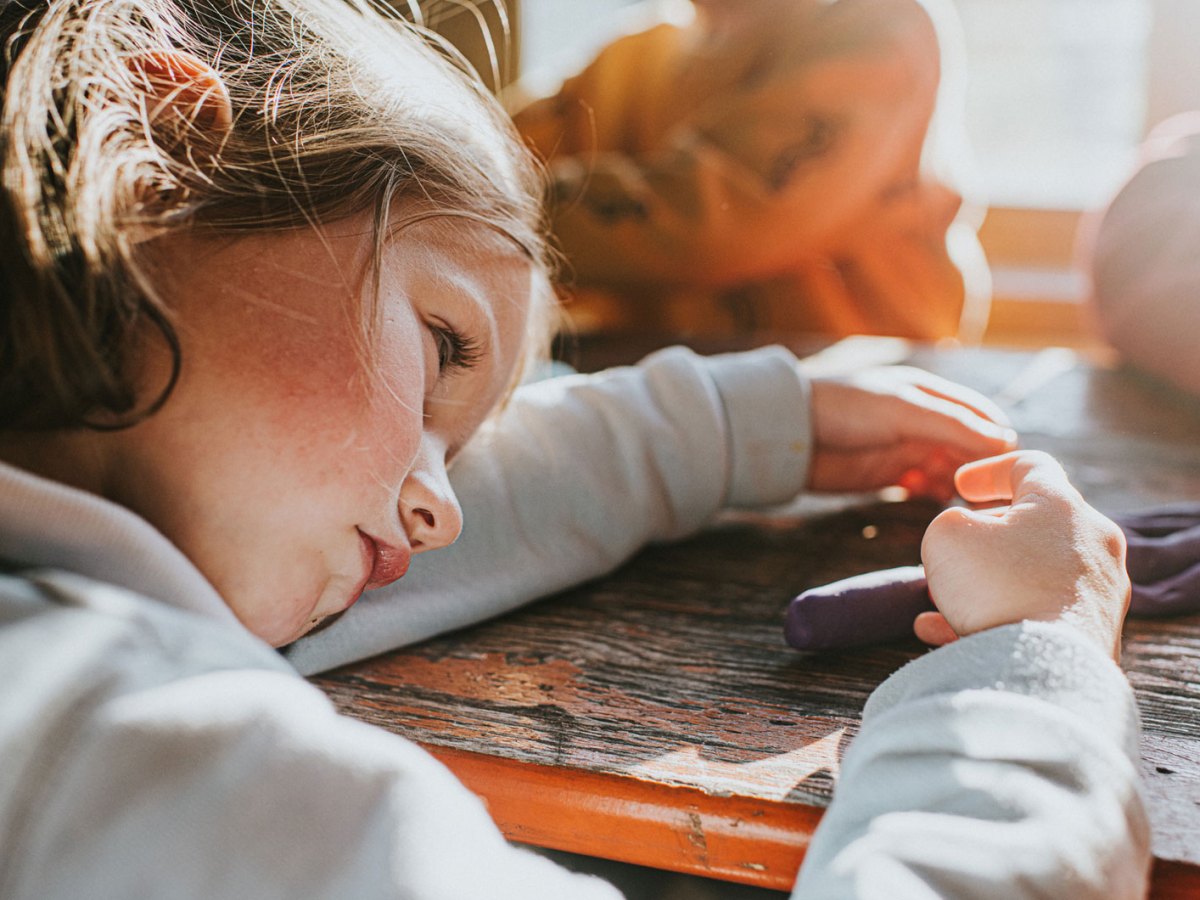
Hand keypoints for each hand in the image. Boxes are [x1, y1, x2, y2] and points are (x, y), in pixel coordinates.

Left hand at [807, 366, 1016, 498]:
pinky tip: (941, 504)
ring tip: (971, 504)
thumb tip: (1006, 441)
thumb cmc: (845, 408)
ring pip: (950, 469)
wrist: (793, 435)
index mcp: (928, 393)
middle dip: (981, 467)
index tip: (1011, 466)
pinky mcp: (889, 474)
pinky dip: (937, 494)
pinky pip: (925, 486)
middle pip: (968, 446)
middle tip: (995, 495)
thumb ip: (953, 426)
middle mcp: (922, 421)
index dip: (998, 438)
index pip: (979, 415)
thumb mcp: (904, 411)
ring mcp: (906, 448)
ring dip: (961, 484)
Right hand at [916, 451, 1130, 660]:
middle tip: (955, 549)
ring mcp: (1099, 593)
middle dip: (987, 536)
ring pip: (1033, 574)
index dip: (989, 470)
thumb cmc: (996, 586)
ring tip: (943, 597)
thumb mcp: (948, 534)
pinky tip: (945, 632)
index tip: (961, 487)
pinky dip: (996, 617)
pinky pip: (1038, 615)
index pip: (1030, 466)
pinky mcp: (1094, 635)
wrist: (1045, 667)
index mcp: (1062, 505)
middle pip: (1035, 525)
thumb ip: (953, 523)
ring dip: (987, 580)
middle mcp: (1093, 543)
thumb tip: (970, 543)